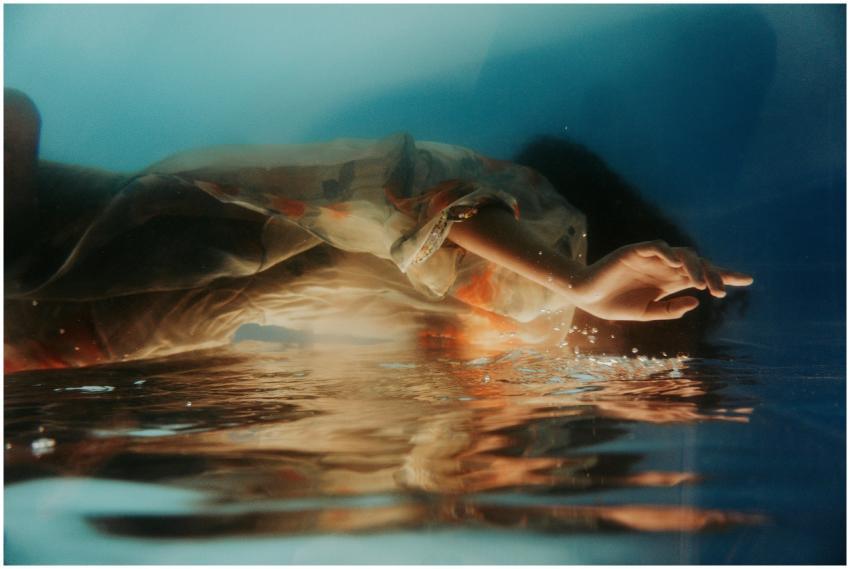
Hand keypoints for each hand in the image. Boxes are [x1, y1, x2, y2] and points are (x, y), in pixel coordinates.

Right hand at [567, 240, 753, 320]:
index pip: (703, 275)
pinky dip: (668, 253)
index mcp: (670, 282)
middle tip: (722, 291)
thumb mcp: (646, 313)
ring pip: (682, 254)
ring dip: (694, 267)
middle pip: (699, 264)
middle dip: (714, 274)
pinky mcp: (635, 252)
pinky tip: (676, 265)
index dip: (725, 275)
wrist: (585, 296)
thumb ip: (670, 309)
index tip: (747, 281)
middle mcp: (665, 267)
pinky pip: (657, 247)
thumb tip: (697, 301)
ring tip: (699, 283)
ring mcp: (651, 259)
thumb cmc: (614, 305)